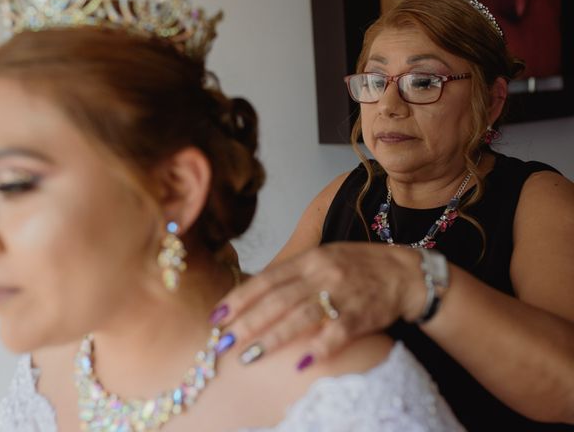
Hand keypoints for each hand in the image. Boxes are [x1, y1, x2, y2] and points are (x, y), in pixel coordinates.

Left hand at [212, 242, 425, 364]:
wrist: (405, 272)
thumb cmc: (358, 267)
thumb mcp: (323, 257)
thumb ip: (293, 273)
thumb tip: (256, 292)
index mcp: (309, 259)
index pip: (267, 279)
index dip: (240, 298)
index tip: (218, 316)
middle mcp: (322, 273)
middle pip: (277, 300)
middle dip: (247, 323)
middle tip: (223, 342)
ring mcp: (341, 293)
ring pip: (300, 317)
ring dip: (272, 339)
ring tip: (248, 356)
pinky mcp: (361, 315)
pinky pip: (335, 333)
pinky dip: (317, 349)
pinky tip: (299, 364)